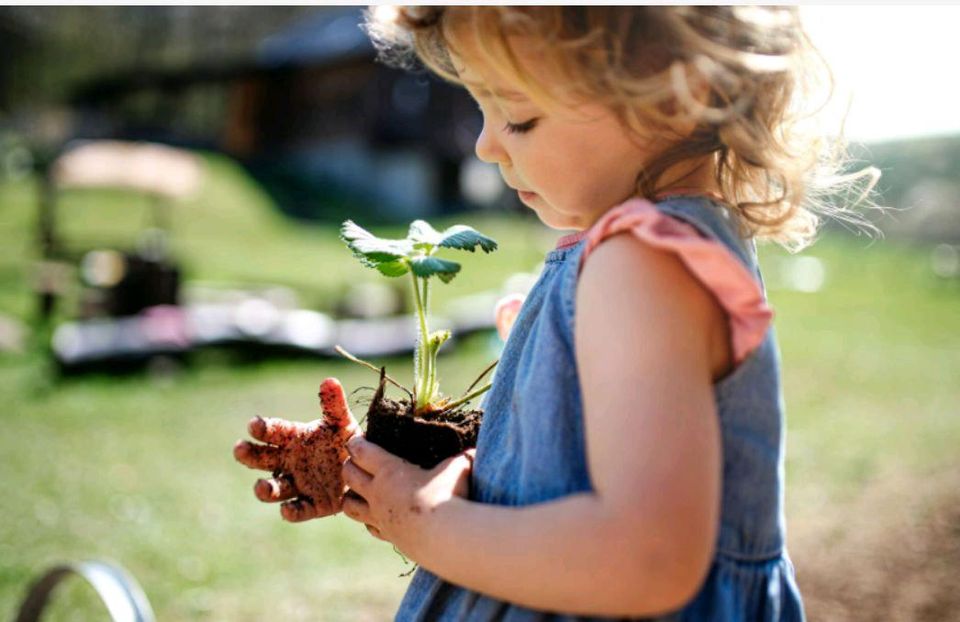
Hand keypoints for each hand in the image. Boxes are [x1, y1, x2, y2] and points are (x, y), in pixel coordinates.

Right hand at [233, 377, 360, 521]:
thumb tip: (329, 381)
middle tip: (239, 449)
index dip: (263, 428)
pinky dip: (291, 511)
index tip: (253, 424)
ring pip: (275, 489)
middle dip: (249, 455)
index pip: (274, 431)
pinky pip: (299, 510)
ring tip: (261, 486)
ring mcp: (299, 484)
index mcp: (294, 439)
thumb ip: (334, 405)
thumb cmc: (346, 441)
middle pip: (262, 459)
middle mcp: (290, 462)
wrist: (366, 469)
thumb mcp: (342, 422)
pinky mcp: (313, 505)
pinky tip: (287, 510)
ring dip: (265, 489)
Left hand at [340, 436, 474, 554]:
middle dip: (349, 466)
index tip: (357, 440)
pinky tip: (378, 517)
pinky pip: (369, 527)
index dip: (356, 443)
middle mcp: (378, 493)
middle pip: (348, 475)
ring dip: (350, 496)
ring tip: (359, 491)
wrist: (446, 538)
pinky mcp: (388, 536)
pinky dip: (369, 520)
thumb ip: (461, 458)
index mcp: (390, 470)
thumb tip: (474, 451)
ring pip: (349, 506)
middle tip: (356, 461)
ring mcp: (380, 517)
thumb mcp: (458, 468)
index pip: (361, 451)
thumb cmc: (450, 496)